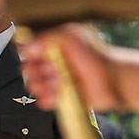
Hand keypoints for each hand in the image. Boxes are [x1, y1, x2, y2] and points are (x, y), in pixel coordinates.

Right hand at [20, 24, 138, 115]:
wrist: (112, 80)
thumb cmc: (96, 57)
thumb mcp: (71, 37)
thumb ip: (47, 38)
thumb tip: (27, 47)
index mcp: (50, 47)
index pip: (26, 51)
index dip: (30, 56)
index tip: (40, 56)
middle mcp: (50, 64)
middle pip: (27, 70)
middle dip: (39, 72)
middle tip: (55, 70)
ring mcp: (53, 82)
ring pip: (33, 86)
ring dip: (44, 86)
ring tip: (61, 83)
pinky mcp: (58, 98)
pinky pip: (41, 101)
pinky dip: (48, 99)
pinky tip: (59, 94)